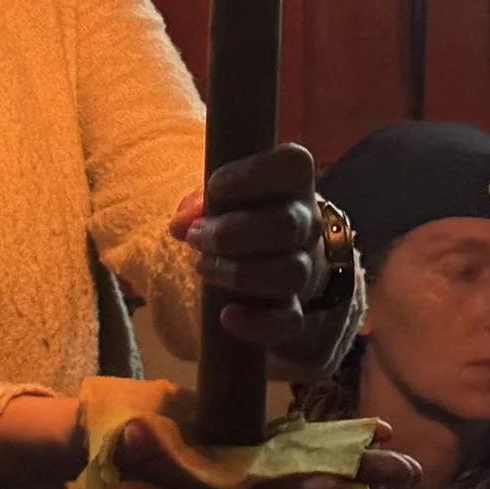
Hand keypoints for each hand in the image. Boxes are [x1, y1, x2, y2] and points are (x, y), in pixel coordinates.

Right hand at [114, 414, 420, 488]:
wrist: (115, 450)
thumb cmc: (118, 450)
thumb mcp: (124, 447)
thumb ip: (132, 445)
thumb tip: (134, 433)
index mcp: (216, 483)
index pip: (265, 488)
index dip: (301, 486)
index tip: (343, 486)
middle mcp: (241, 478)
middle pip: (305, 477)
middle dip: (354, 473)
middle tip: (411, 472)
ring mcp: (247, 463)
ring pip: (308, 461)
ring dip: (352, 456)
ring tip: (397, 445)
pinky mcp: (247, 447)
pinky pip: (295, 446)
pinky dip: (327, 439)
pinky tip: (361, 434)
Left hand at [171, 143, 327, 353]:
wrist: (280, 267)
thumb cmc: (244, 220)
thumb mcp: (224, 202)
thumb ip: (201, 203)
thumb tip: (181, 223)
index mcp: (291, 187)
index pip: (294, 165)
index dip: (255, 173)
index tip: (216, 186)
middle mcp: (308, 225)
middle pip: (288, 224)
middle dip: (233, 233)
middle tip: (197, 238)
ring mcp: (308, 269)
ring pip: (291, 272)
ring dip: (240, 273)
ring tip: (204, 267)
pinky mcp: (301, 312)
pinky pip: (291, 322)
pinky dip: (258, 322)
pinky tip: (228, 316)